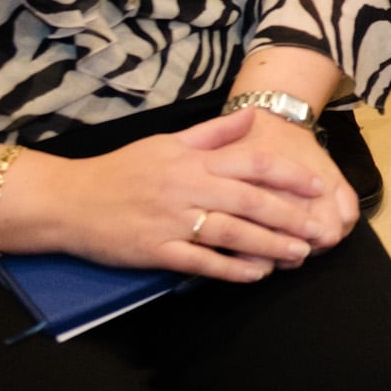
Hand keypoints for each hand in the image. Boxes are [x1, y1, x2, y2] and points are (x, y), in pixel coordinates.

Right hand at [0, 112, 343, 282]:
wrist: (70, 201)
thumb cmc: (122, 170)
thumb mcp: (167, 143)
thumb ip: (213, 133)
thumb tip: (253, 116)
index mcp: (193, 160)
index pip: (252, 164)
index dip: (288, 176)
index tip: (318, 188)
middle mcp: (188, 188)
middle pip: (250, 201)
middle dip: (290, 217)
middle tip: (320, 231)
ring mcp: (173, 221)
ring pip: (231, 233)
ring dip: (269, 245)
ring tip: (299, 254)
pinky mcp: (156, 250)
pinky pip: (201, 262)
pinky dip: (231, 268)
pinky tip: (256, 274)